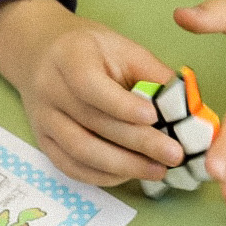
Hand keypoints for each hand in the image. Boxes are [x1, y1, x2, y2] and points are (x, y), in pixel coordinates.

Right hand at [0, 0, 183, 186]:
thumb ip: (153, 75)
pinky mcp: (44, 143)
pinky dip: (104, 176)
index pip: (89, 85)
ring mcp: (44, 120)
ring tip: (158, 170)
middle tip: (173, 154)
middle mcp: (49, 90)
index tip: (154, 116)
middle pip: (93, 123)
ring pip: (81, 152)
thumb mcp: (122, 48)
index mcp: (69, 58)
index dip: (121, 105)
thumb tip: (187, 107)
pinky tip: (131, 174)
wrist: (39, 53)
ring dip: (123, 166)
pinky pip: (72, 168)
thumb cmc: (90, 52)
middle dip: (138, 143)